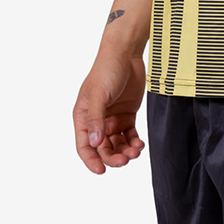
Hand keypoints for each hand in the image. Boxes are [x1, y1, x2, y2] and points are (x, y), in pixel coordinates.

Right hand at [73, 48, 146, 174]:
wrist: (126, 53)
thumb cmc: (106, 69)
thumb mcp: (98, 94)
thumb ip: (96, 119)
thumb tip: (95, 143)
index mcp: (84, 116)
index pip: (84, 145)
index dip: (91, 160)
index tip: (101, 170)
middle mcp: (97, 120)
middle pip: (102, 148)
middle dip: (113, 157)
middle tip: (125, 159)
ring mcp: (112, 118)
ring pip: (117, 144)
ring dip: (125, 151)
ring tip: (135, 151)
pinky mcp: (127, 114)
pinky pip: (129, 135)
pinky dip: (134, 142)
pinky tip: (140, 144)